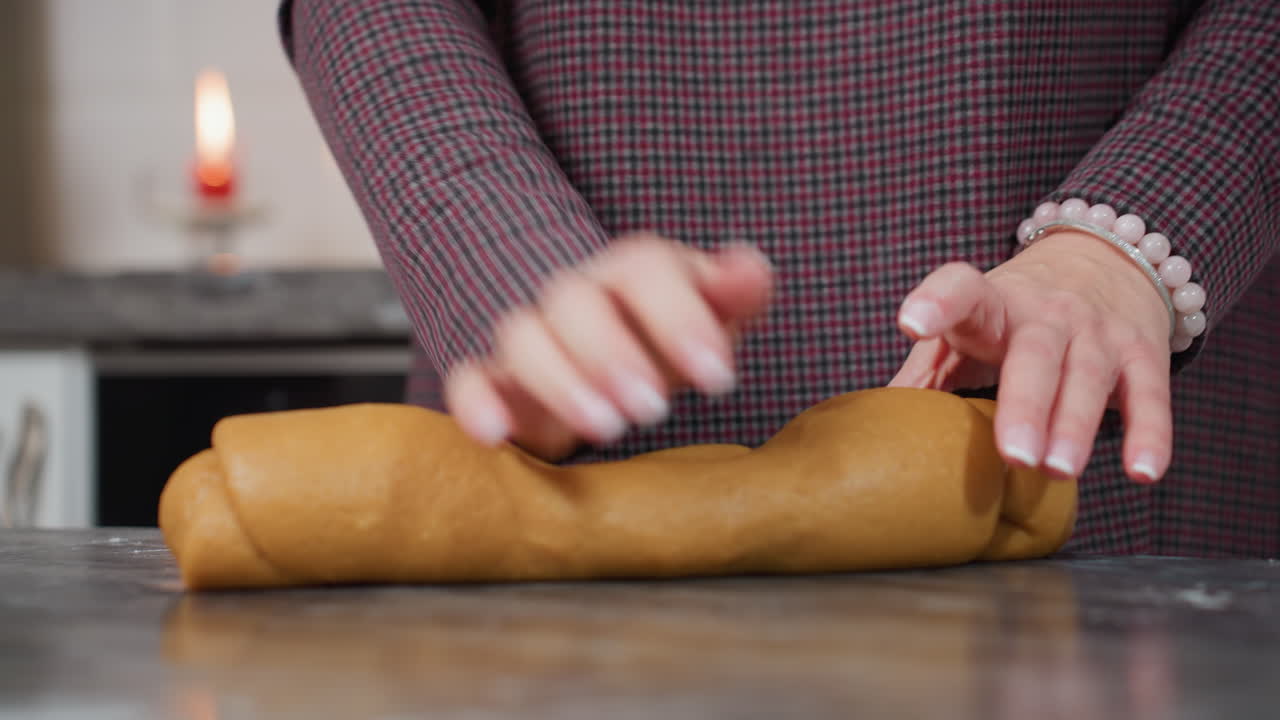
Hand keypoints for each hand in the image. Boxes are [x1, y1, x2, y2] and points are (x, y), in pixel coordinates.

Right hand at [446, 233, 773, 459]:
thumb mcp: (714, 314)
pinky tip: (494, 433)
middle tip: (653, 408)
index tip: (720, 379)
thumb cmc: (669, 335)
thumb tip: (750, 270)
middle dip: (611, 353)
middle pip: (574, 300)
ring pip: (522, 337)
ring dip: (560, 380)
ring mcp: (531, 334)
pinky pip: (469, 379)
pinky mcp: (496, 380)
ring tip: (606, 427)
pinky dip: (475, 403)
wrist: (612, 353)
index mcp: (633, 270)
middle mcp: (576, 294)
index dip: (680, 318)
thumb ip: (737, 291)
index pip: (645, 268)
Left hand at [889, 231, 1172, 482]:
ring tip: (1057, 470)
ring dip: (1075, 424)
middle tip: (1011, 455)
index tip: (911, 323)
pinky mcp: (1144, 353)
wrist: (1106, 262)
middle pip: (1035, 352)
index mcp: (990, 304)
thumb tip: (870, 434)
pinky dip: (1150, 434)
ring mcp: (1097, 331)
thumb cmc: (1010, 316)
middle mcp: (1046, 312)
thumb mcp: (966, 331)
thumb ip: (925, 375)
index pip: (961, 289)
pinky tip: (1142, 472)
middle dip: (1025, 404)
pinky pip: (1150, 395)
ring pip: (1089, 375)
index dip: (936, 301)